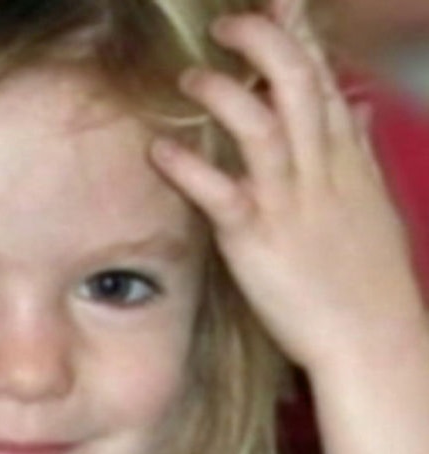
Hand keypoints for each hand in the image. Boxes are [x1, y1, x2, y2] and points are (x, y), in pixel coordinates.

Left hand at [150, 2, 426, 372]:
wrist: (374, 340)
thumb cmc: (368, 276)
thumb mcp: (372, 202)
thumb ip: (357, 150)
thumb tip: (357, 107)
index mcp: (345, 158)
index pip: (322, 77)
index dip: (298, 33)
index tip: (277, 2)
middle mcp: (320, 169)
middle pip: (296, 82)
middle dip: (263, 40)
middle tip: (225, 25)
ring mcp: (290, 202)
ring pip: (261, 126)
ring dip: (222, 93)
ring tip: (188, 78)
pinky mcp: (259, 239)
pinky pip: (221, 193)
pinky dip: (188, 167)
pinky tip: (159, 149)